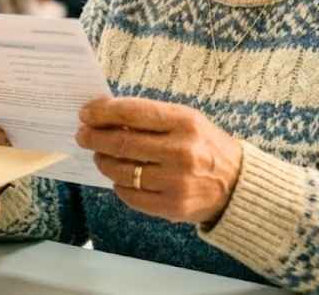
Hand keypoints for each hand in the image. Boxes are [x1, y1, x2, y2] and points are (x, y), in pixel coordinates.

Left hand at [76, 97, 242, 224]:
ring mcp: (176, 182)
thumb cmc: (204, 145)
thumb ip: (151, 118)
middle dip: (94, 137)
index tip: (85, 113)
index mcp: (185, 122)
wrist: (236, 183)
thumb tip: (106, 116)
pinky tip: (119, 177)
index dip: (103, 112)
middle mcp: (181, 151)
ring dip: (103, 161)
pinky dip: (118, 185)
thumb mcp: (186, 121)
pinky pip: (130, 195)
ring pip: (122, 171)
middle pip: (122, 144)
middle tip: (82, 135)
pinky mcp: (172, 206)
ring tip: (100, 155)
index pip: (133, 113)